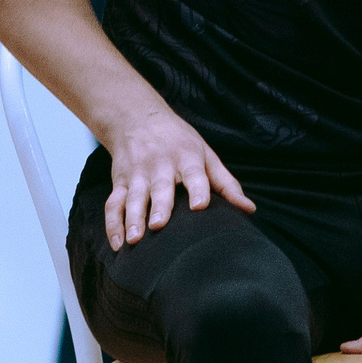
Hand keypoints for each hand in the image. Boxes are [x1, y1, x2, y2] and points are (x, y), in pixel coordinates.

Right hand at [100, 103, 252, 250]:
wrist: (137, 117)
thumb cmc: (179, 141)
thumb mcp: (205, 155)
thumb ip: (226, 184)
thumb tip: (249, 209)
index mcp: (186, 157)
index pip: (194, 174)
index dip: (197, 190)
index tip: (199, 206)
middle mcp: (160, 165)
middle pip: (160, 187)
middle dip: (159, 206)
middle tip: (158, 225)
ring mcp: (137, 174)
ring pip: (133, 197)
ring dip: (132, 219)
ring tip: (134, 240)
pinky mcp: (120, 182)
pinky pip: (113, 203)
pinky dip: (112, 224)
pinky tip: (117, 244)